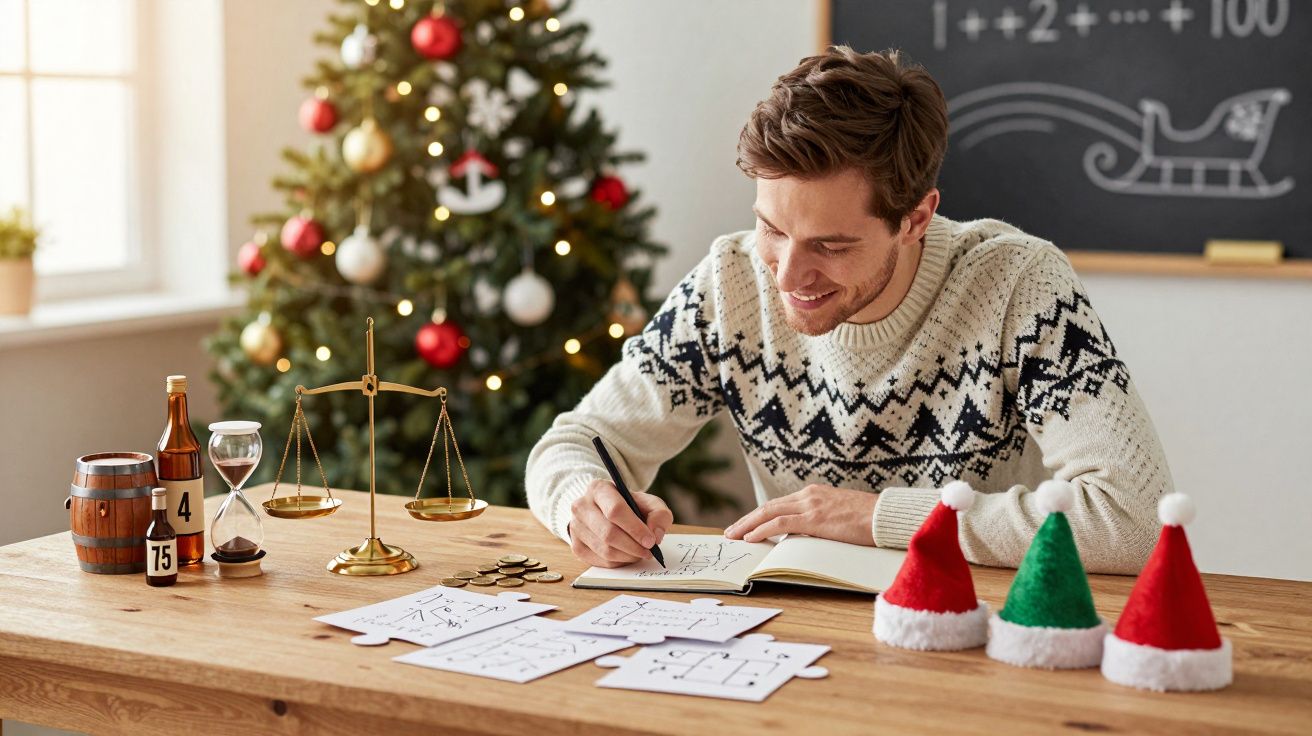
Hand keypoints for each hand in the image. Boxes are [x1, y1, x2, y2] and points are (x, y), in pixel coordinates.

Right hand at [568, 479, 673, 567]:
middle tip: (648, 551)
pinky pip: (600, 561)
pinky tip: (626, 555)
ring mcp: (575, 527)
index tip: (650, 541)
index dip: (635, 528)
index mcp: (598, 489)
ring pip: (604, 550)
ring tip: (640, 553)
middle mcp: (581, 506)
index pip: (615, 510)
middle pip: (608, 533)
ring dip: (627, 556)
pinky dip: (618, 562)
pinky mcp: (576, 546)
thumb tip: (656, 534)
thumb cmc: (629, 507)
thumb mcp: (648, 503)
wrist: (606, 512)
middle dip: (633, 546)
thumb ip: (659, 514)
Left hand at [724, 484, 876, 545]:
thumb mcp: (841, 515)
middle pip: (769, 506)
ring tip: (734, 536)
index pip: (780, 504)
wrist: (887, 517)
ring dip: (748, 525)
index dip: (760, 515)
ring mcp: (810, 505)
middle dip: (747, 519)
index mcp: (815, 493)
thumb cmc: (870, 520)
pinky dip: (761, 530)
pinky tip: (750, 538)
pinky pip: (780, 524)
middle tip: (731, 531)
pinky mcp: (814, 519)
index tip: (747, 524)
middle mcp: (809, 495)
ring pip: (769, 513)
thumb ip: (822, 520)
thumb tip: (808, 535)